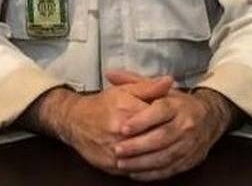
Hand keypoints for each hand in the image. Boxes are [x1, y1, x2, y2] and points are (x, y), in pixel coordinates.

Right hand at [27, 74, 173, 174]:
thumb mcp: (124, 90)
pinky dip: (146, 169)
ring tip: (168, 151)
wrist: (75, 121)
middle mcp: (120, 132)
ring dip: (159, 156)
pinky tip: (154, 163)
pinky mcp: (111, 165)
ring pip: (146, 158)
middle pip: (154, 139)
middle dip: (167, 139)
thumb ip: (148, 87)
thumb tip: (169, 81)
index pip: (157, 118)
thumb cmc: (102, 104)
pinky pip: (134, 170)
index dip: (168, 119)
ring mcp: (115, 151)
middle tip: (176, 137)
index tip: (175, 119)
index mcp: (127, 110)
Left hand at [108, 75, 234, 180]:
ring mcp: (189, 144)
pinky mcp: (190, 160)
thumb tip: (111, 73)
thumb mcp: (161, 90)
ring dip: (142, 162)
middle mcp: (186, 125)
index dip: (142, 120)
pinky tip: (136, 173)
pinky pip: (170, 169)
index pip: (160, 111)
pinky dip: (152, 173)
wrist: (210, 119)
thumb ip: (136, 83)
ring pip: (165, 156)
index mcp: (178, 105)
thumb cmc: (179, 104)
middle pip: (162, 137)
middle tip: (117, 149)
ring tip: (122, 164)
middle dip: (138, 145)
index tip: (123, 127)